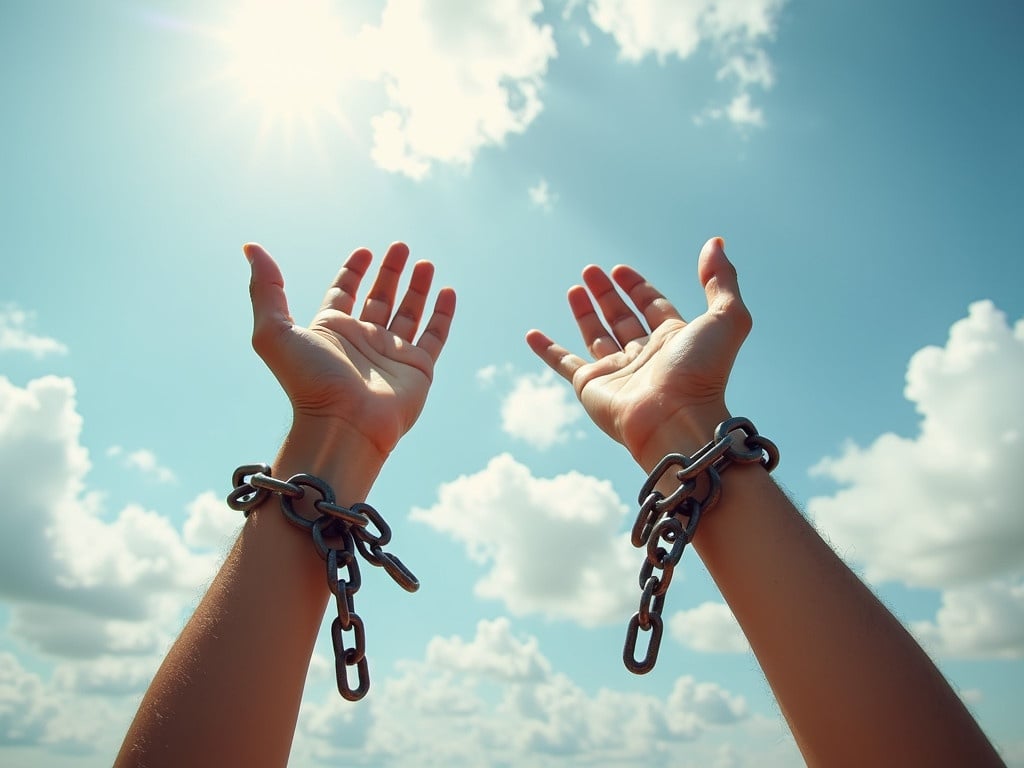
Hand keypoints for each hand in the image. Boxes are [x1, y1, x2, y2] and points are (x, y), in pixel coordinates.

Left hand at [245, 241, 455, 460]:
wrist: (343, 426)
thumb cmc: (308, 383)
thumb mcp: (274, 331)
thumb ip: (266, 289)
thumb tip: (251, 248)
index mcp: (332, 330)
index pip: (344, 292)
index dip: (353, 271)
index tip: (364, 251)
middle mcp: (363, 341)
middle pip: (379, 297)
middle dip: (389, 272)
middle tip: (400, 246)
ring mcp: (392, 355)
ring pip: (409, 313)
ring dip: (417, 288)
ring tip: (426, 263)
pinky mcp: (418, 369)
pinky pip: (435, 336)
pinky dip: (443, 314)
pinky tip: (447, 291)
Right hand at [526, 237, 749, 468]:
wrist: (675, 421)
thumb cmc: (702, 373)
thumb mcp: (725, 318)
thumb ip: (720, 280)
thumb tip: (715, 243)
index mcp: (674, 341)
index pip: (652, 307)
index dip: (638, 288)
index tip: (621, 270)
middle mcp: (644, 356)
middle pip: (622, 318)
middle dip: (607, 293)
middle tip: (591, 270)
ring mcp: (616, 372)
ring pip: (596, 336)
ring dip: (585, 311)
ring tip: (574, 287)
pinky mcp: (590, 385)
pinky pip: (563, 363)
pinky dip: (546, 350)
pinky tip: (531, 334)